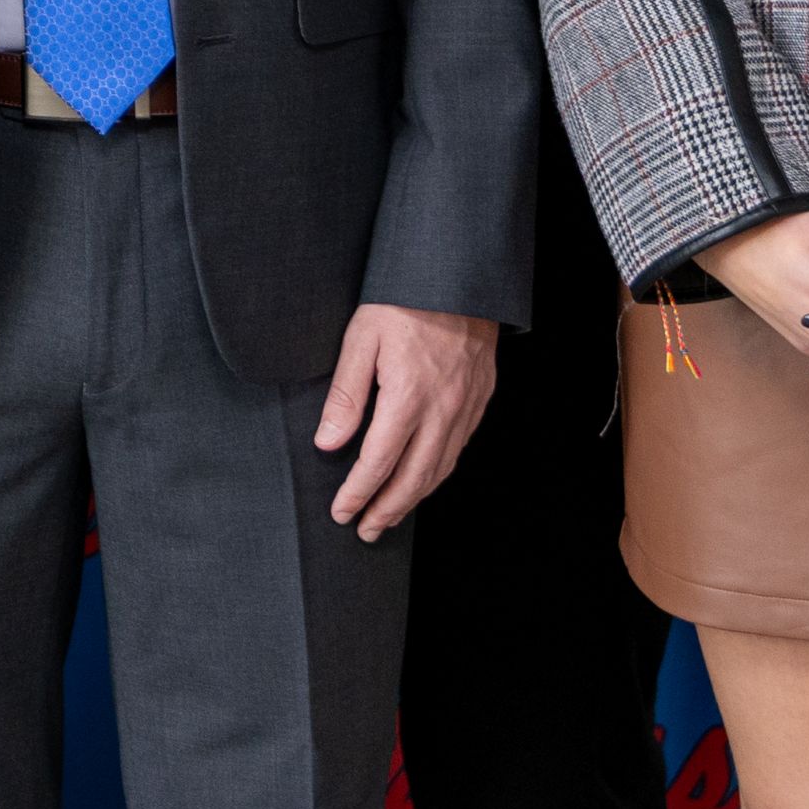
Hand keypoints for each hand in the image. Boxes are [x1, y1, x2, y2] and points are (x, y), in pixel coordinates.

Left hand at [314, 304, 499, 535]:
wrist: (460, 277)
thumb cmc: (404, 301)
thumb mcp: (362, 338)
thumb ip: (346, 394)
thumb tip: (329, 442)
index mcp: (409, 396)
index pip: (379, 461)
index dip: (359, 492)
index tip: (341, 512)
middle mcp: (443, 409)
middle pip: (414, 477)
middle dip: (387, 509)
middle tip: (365, 531)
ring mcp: (466, 407)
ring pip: (440, 468)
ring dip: (413, 499)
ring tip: (390, 516)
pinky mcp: (479, 400)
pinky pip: (457, 450)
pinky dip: (437, 474)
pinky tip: (423, 480)